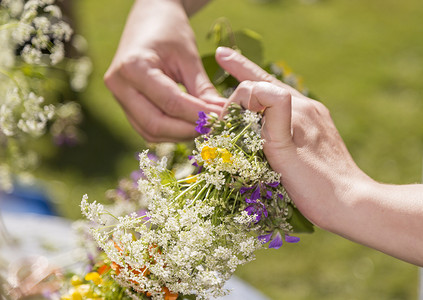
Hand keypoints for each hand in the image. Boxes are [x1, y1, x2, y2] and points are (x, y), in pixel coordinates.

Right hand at [104, 0, 224, 141]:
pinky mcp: (125, 105)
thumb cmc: (170, 30)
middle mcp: (119, 85)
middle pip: (155, 124)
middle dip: (188, 130)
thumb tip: (219, 117)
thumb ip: (202, 89)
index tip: (221, 119)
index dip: (197, 115)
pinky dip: (170, 131)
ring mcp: (119, 97)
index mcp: (133, 67)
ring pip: (150, 131)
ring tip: (204, 127)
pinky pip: (147, 127)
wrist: (149, 18)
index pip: (170, 102)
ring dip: (179, 135)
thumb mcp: (189, 56)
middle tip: (214, 128)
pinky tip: (189, 125)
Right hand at [216, 47, 422, 264]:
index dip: (233, 102)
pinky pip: (287, 108)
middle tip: (222, 56)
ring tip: (233, 65)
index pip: (255, 89)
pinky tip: (261, 104)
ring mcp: (314, 118)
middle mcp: (307, 107)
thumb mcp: (286, 153)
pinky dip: (267, 102)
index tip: (221, 125)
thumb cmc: (316, 186)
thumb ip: (274, 116)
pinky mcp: (317, 130)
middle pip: (268, 82)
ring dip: (254, 85)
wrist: (352, 205)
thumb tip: (255, 90)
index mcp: (298, 110)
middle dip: (242, 68)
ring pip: (277, 94)